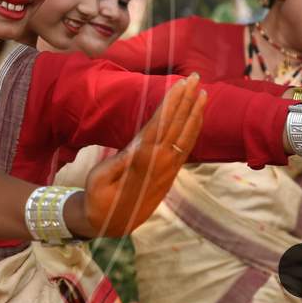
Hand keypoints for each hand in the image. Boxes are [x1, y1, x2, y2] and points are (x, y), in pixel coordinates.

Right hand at [77, 75, 205, 236]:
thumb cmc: (98, 198)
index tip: (181, 84)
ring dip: (195, 114)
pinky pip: (186, 148)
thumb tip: (137, 146)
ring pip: (187, 137)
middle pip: (178, 126)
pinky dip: (193, 130)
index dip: (173, 103)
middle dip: (187, 100)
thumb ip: (119, 162)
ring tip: (203, 93)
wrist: (110, 224)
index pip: (162, 125)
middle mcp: (161, 163)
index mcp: (143, 161)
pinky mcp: (170, 174)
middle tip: (196, 78)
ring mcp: (169, 169)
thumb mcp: (100, 179)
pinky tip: (196, 119)